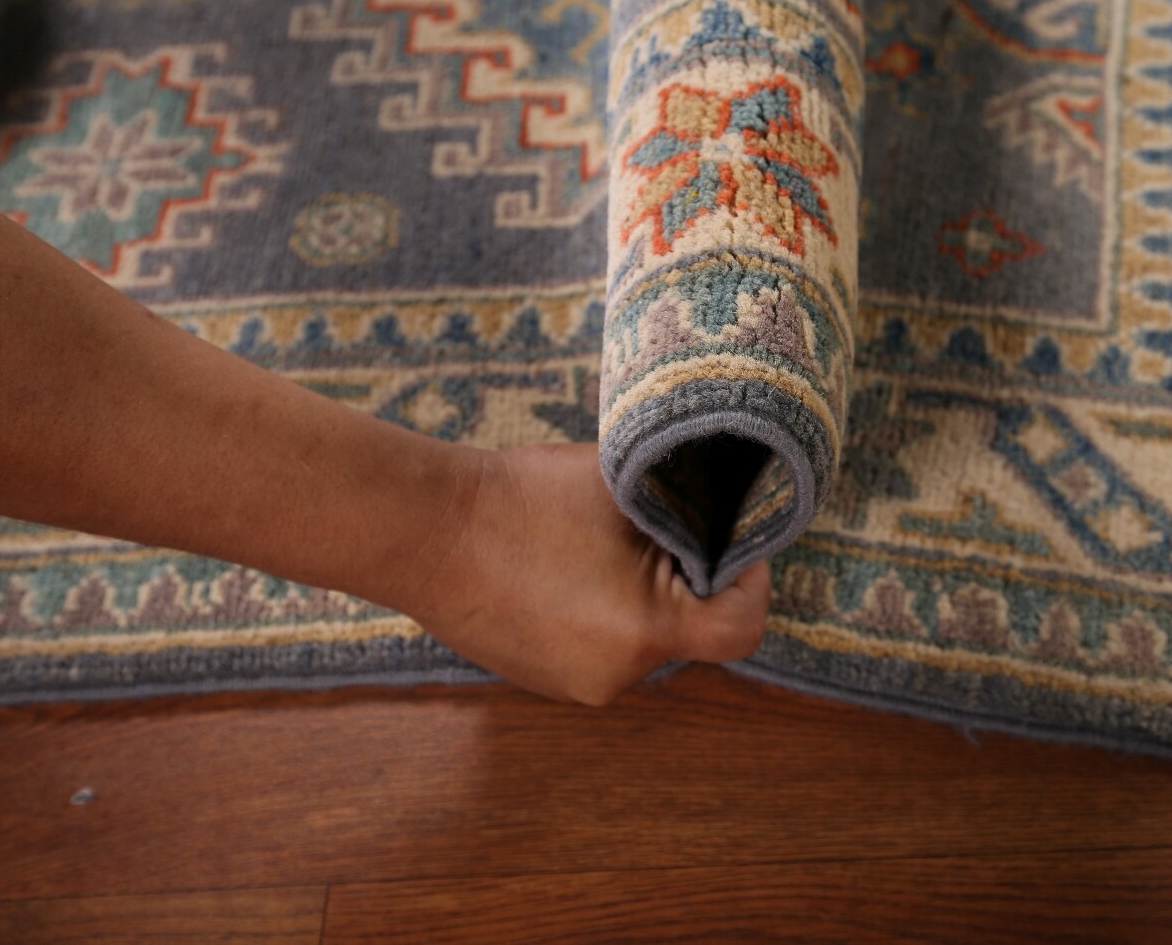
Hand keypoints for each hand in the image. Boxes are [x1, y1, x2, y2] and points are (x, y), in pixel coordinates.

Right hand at [407, 443, 770, 704]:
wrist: (422, 529)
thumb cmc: (522, 499)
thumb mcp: (626, 487)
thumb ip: (687, 508)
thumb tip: (727, 513)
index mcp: (645, 630)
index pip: (740, 626)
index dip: (749, 581)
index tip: (732, 543)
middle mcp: (616, 675)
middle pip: (690, 630)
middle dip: (684, 579)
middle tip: (654, 528)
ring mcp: (576, 684)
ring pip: (645, 637)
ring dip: (641, 596)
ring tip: (596, 544)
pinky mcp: (545, 679)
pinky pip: (602, 647)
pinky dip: (601, 612)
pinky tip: (564, 568)